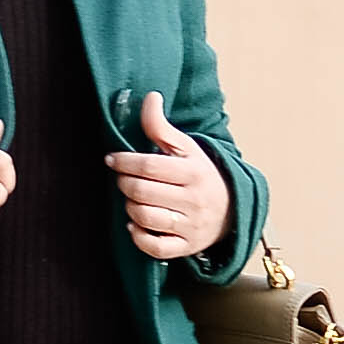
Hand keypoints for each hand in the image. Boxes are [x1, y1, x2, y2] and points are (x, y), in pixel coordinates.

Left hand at [109, 87, 230, 262]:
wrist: (231, 211)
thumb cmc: (200, 175)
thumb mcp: (185, 148)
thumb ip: (161, 126)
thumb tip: (149, 97)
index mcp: (193, 172)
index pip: (149, 166)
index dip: (124, 162)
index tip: (112, 159)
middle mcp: (193, 199)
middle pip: (142, 192)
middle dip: (124, 184)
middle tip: (122, 179)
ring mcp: (190, 226)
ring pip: (145, 217)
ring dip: (129, 207)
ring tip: (131, 199)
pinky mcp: (186, 247)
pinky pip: (155, 247)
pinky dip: (139, 237)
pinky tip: (134, 224)